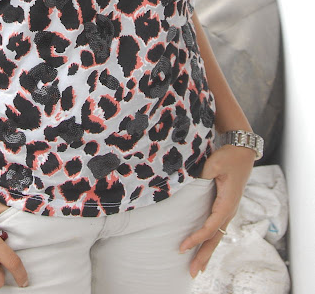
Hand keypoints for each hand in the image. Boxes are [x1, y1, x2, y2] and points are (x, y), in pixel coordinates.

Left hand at [179, 145, 254, 277]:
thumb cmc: (228, 157)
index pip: (210, 227)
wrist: (242, 152)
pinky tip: (204, 248)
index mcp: (227, 203)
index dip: (196, 238)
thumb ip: (204, 174)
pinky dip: (210, 240)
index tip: (182, 247)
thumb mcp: (215, 163)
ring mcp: (229, 210)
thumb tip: (192, 183)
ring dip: (207, 252)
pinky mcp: (225, 207)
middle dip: (203, 256)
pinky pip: (218, 228)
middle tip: (192, 272)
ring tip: (198, 268)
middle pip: (215, 239)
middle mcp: (229, 210)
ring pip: (218, 236)